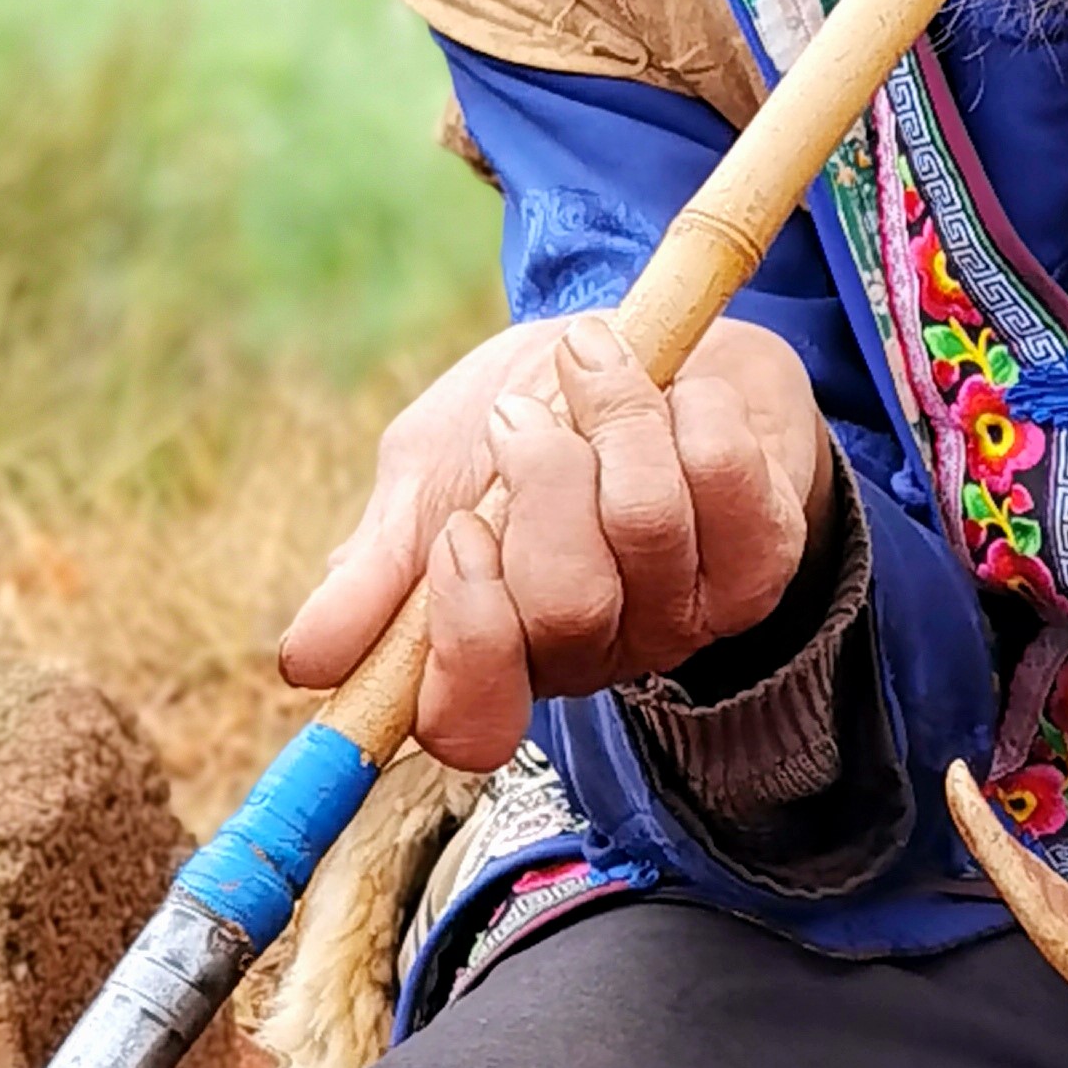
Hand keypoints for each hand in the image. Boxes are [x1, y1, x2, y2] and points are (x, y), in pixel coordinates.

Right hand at [279, 311, 837, 773]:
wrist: (644, 344)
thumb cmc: (524, 414)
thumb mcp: (430, 473)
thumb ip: (381, 562)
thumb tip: (306, 662)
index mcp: (498, 647)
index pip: (472, 723)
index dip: (465, 640)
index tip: (459, 531)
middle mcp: (593, 652)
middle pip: (567, 608)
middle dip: (544, 481)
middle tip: (527, 414)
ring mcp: (685, 613)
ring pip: (647, 531)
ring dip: (615, 421)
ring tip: (594, 371)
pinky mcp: (762, 561)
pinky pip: (729, 488)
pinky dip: (694, 414)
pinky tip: (680, 391)